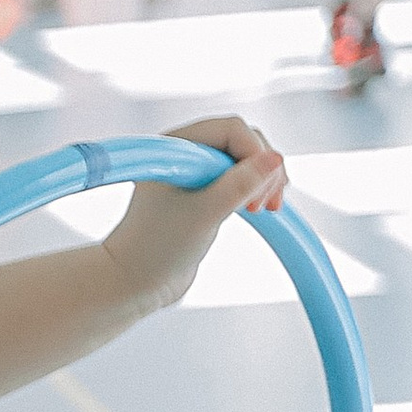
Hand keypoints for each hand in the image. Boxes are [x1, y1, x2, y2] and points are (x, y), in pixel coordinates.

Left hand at [102, 115, 287, 314]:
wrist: (135, 282)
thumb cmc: (154, 249)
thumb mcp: (203, 215)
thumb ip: (239, 185)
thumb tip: (275, 159)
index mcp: (175, 148)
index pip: (230, 129)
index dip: (254, 152)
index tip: (262, 186)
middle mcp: (185, 154)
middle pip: (242, 141)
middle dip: (261, 168)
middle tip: (263, 204)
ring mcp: (197, 173)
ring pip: (245, 160)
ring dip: (262, 180)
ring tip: (262, 208)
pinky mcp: (206, 192)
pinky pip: (241, 178)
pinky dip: (256, 189)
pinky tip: (260, 207)